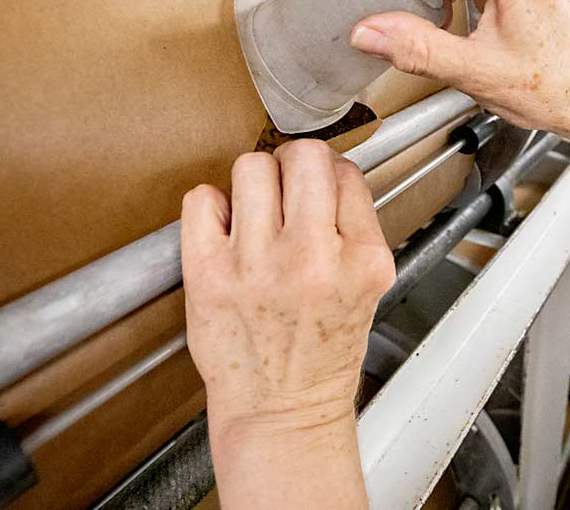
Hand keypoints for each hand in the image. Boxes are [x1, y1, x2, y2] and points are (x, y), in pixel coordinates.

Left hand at [180, 140, 393, 439]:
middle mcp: (314, 259)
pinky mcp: (210, 276)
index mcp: (363, 260)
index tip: (318, 189)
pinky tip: (226, 232)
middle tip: (285, 187)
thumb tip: (325, 169)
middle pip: (303, 157)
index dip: (328, 175)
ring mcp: (259, 266)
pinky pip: (202, 198)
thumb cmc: (322, 352)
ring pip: (251, 166)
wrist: (283, 412)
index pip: (345, 172)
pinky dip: (210, 207)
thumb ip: (354, 227)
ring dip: (253, 182)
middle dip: (293, 163)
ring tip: (256, 212)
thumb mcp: (368, 287)